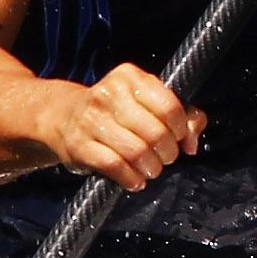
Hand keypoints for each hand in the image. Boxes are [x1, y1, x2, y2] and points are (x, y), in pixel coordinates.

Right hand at [42, 65, 204, 191]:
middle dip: (168, 152)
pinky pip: (115, 166)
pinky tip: (136, 180)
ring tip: (152, 169)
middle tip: (166, 158)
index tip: (180, 139)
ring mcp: (91, 120)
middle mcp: (108, 94)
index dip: (181, 129)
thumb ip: (182, 116)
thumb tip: (192, 143)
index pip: (169, 106)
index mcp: (130, 77)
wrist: (64, 117)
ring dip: (152, 168)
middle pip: (155, 132)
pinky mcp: (79, 145)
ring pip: (137, 152)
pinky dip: (131, 178)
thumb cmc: (117, 111)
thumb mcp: (148, 102)